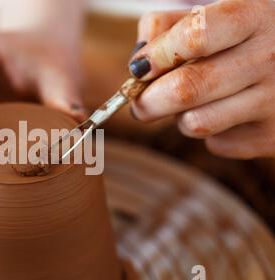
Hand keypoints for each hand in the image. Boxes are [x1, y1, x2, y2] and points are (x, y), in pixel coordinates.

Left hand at [129, 0, 274, 158]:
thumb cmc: (243, 37)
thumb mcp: (213, 15)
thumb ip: (168, 26)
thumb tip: (139, 64)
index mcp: (253, 16)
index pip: (194, 37)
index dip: (157, 56)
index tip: (139, 69)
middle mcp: (268, 58)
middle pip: (185, 90)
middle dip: (148, 102)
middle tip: (139, 103)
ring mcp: (274, 100)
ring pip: (195, 123)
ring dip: (179, 118)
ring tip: (190, 103)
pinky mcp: (272, 136)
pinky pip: (216, 143)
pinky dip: (207, 133)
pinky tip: (221, 113)